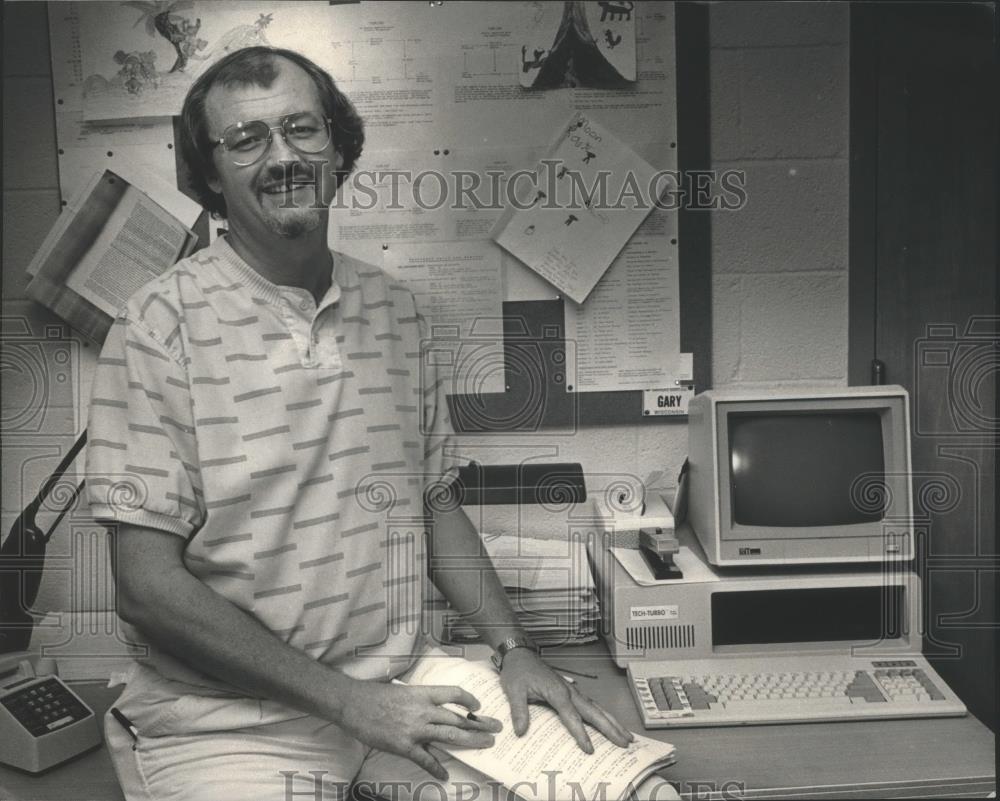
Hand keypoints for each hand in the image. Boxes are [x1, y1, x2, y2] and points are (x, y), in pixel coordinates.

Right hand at [337, 680, 502, 780]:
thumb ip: (421, 700)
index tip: (479, 706)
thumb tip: (435, 708)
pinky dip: (437, 768)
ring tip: (486, 745)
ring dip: (471, 741)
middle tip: (496, 729)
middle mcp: (423, 710)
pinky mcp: (404, 746)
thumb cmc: (376, 696)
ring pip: (450, 736)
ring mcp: (415, 729)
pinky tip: (445, 775)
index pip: (454, 694)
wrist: (354, 704)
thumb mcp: (403, 691)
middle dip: (480, 724)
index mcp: (423, 693)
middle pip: (458, 718)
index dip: (469, 700)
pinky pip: (425, 759)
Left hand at [498, 649, 633, 752]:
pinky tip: (609, 722)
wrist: (520, 655)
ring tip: (627, 735)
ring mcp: (572, 690)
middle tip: (625, 742)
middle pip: (594, 712)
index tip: (589, 749)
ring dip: (612, 721)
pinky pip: (591, 704)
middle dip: (610, 728)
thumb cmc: (518, 671)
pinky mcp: (571, 690)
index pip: (572, 716)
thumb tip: (520, 731)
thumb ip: (519, 711)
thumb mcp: (514, 690)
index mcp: (557, 692)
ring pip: (596, 707)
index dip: (581, 734)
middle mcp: (569, 691)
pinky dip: (603, 714)